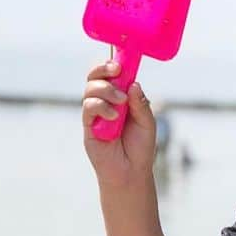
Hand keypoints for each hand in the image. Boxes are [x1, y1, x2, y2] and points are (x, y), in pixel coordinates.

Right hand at [81, 59, 155, 188]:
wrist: (131, 172)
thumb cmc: (140, 148)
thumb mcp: (147, 123)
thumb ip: (140, 104)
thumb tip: (133, 84)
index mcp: (121, 98)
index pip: (113, 76)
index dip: (113, 66)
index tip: (121, 64)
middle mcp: (106, 102)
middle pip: (96, 77)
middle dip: (104, 70)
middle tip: (116, 72)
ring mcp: (96, 113)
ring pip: (91, 88)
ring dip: (106, 90)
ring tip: (120, 103)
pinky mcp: (88, 125)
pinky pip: (88, 107)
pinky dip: (101, 106)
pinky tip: (113, 117)